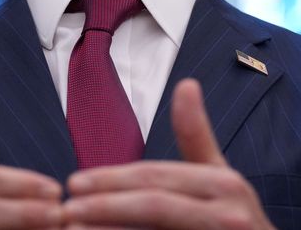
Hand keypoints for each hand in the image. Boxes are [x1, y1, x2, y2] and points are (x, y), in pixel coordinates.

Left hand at [62, 79, 273, 228]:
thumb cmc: (234, 222)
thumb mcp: (220, 177)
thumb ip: (197, 136)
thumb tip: (186, 83)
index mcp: (225, 183)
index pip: (158, 177)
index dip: (112, 179)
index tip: (73, 182)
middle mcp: (231, 213)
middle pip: (154, 205)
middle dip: (105, 205)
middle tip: (66, 207)